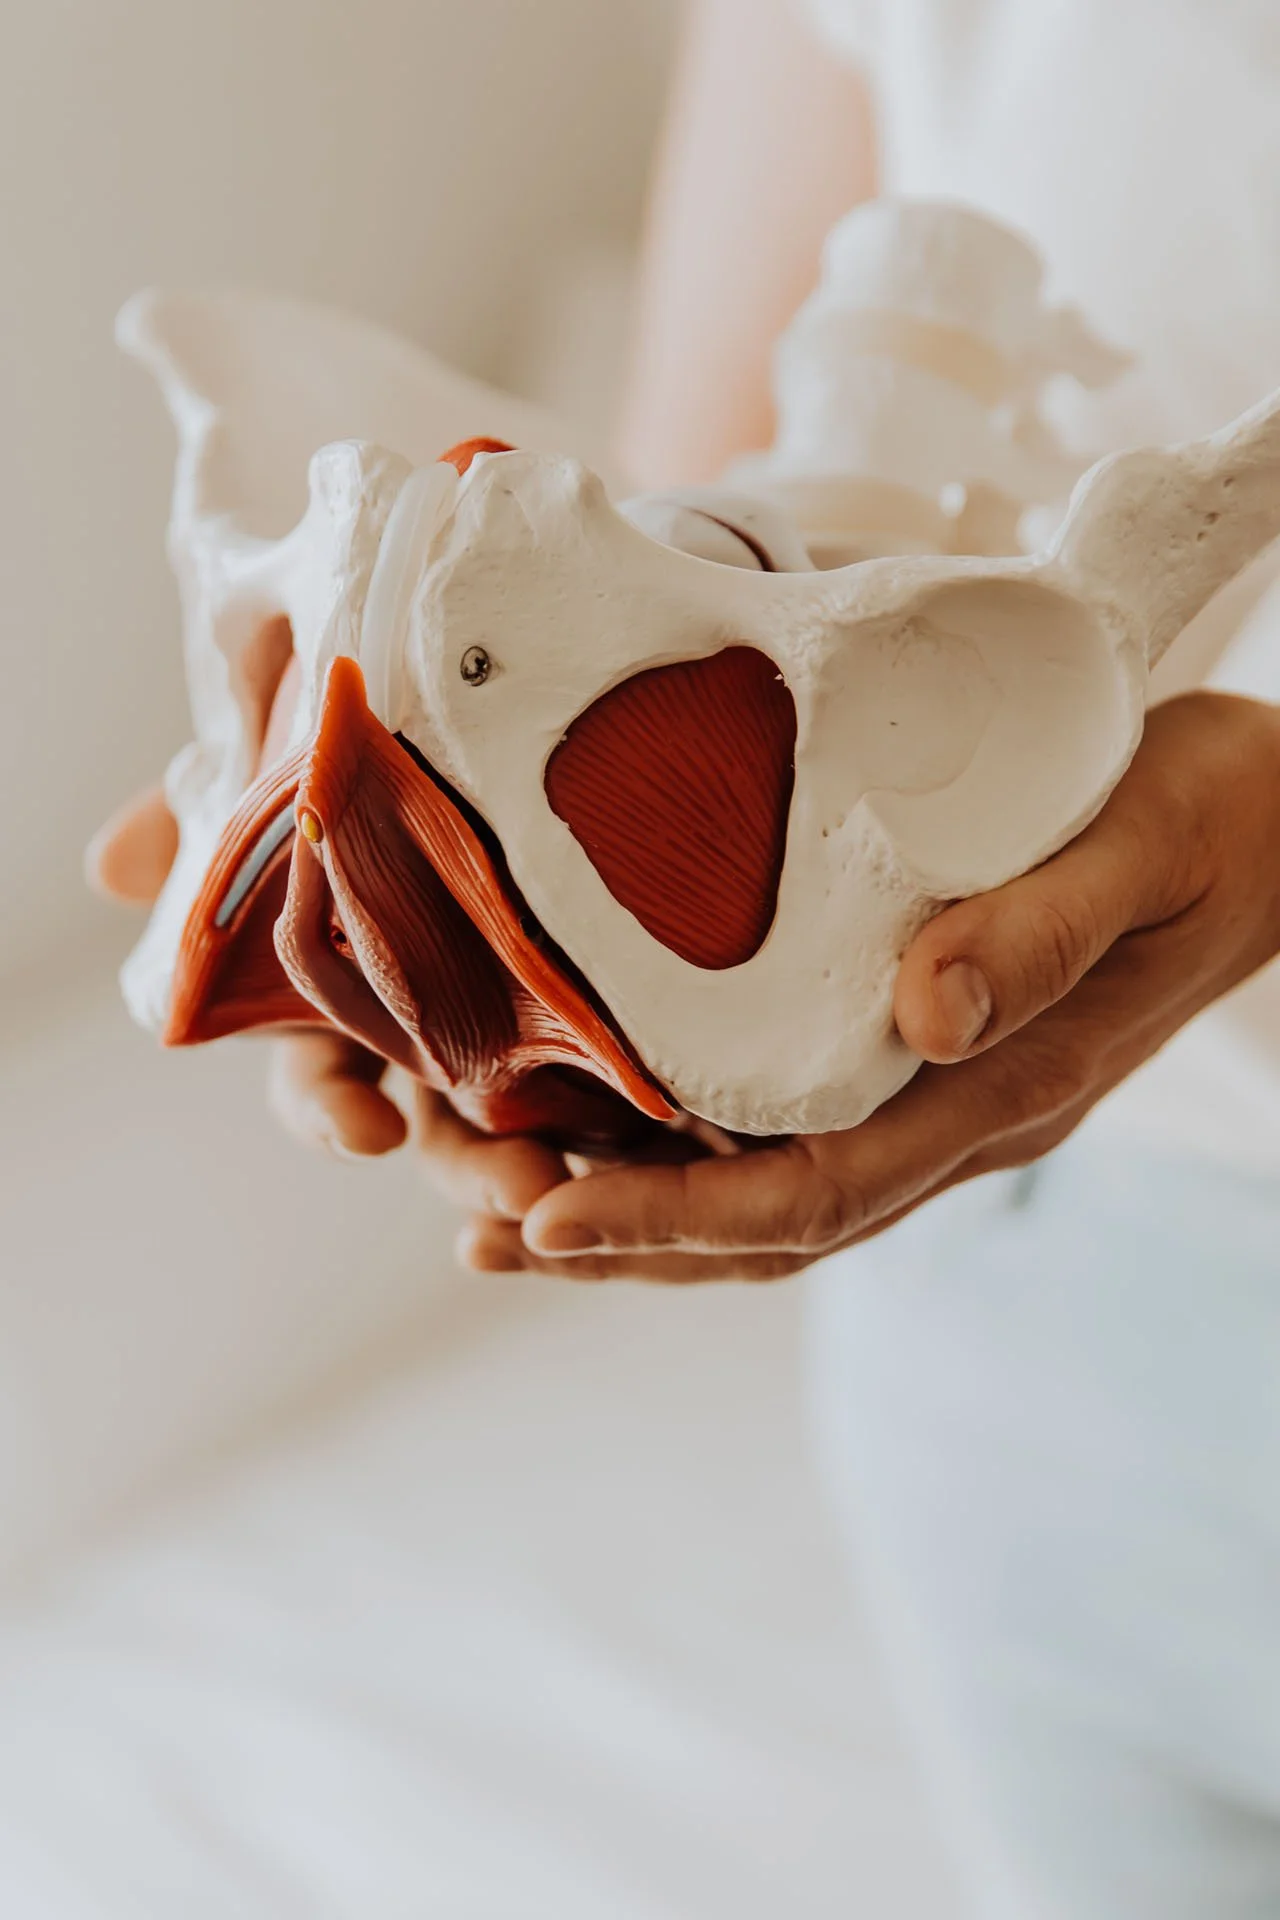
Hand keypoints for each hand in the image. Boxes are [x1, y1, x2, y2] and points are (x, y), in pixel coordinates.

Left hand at [460, 692, 1279, 1280]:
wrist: (1277, 823)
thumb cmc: (1214, 815)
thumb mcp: (1144, 845)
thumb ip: (1043, 929)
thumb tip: (925, 1014)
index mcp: (1000, 1090)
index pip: (815, 1195)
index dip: (674, 1220)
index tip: (543, 1221)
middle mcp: (954, 1117)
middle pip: (763, 1224)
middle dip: (618, 1240)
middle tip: (472, 1226)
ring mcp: (935, 1092)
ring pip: (760, 1188)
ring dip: (630, 1202)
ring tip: (491, 1188)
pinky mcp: (915, 1045)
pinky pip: (782, 1120)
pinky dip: (679, 1137)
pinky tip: (591, 1109)